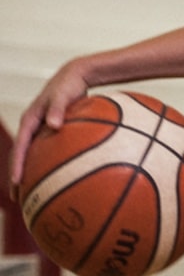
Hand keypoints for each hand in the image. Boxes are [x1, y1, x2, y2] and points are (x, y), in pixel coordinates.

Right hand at [8, 60, 89, 195]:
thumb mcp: (63, 94)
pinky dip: (45, 164)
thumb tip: (54, 125)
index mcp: (30, 120)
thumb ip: (58, 108)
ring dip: (29, 174)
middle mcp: (31, 127)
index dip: (17, 165)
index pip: (20, 146)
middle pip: (20, 156)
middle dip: (17, 177)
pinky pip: (44, 152)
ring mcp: (39, 130)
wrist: (74, 76)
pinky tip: (54, 179)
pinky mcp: (48, 132)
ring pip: (30, 156)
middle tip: (17, 198)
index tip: (16, 182)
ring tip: (31, 195)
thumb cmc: (69, 85)